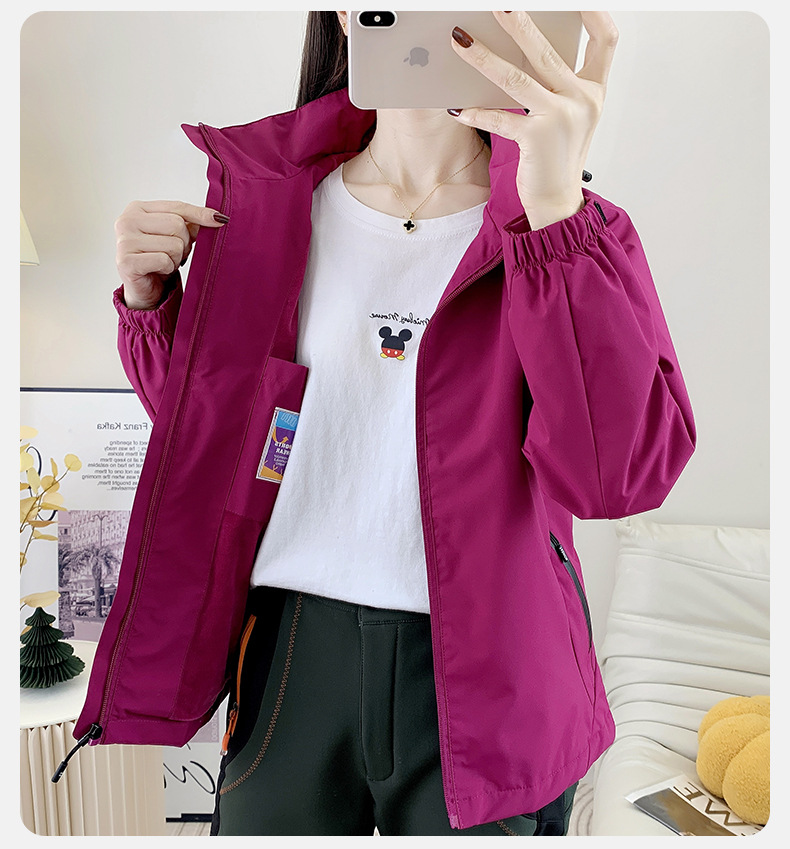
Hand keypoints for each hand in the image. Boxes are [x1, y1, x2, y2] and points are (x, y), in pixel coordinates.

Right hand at [115, 200, 227, 308]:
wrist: (145, 289)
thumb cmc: (159, 260)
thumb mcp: (176, 237)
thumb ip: (191, 224)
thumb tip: (216, 218)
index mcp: (137, 209)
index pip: (177, 207)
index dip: (200, 214)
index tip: (219, 220)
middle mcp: (126, 221)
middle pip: (177, 225)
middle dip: (184, 244)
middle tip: (174, 254)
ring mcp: (124, 241)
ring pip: (173, 244)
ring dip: (176, 258)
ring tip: (165, 263)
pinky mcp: (126, 262)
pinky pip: (164, 260)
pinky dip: (168, 268)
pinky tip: (159, 271)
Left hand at [448, 11, 617, 229]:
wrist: (558, 201)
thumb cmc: (559, 157)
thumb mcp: (571, 116)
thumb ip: (560, 84)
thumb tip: (527, 47)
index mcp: (594, 91)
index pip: (605, 39)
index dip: (593, 12)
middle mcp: (582, 100)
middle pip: (547, 51)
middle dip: (519, 23)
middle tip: (497, 4)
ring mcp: (560, 118)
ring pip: (516, 78)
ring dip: (484, 57)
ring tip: (461, 39)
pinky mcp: (536, 138)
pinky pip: (500, 117)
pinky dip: (476, 112)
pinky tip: (457, 108)